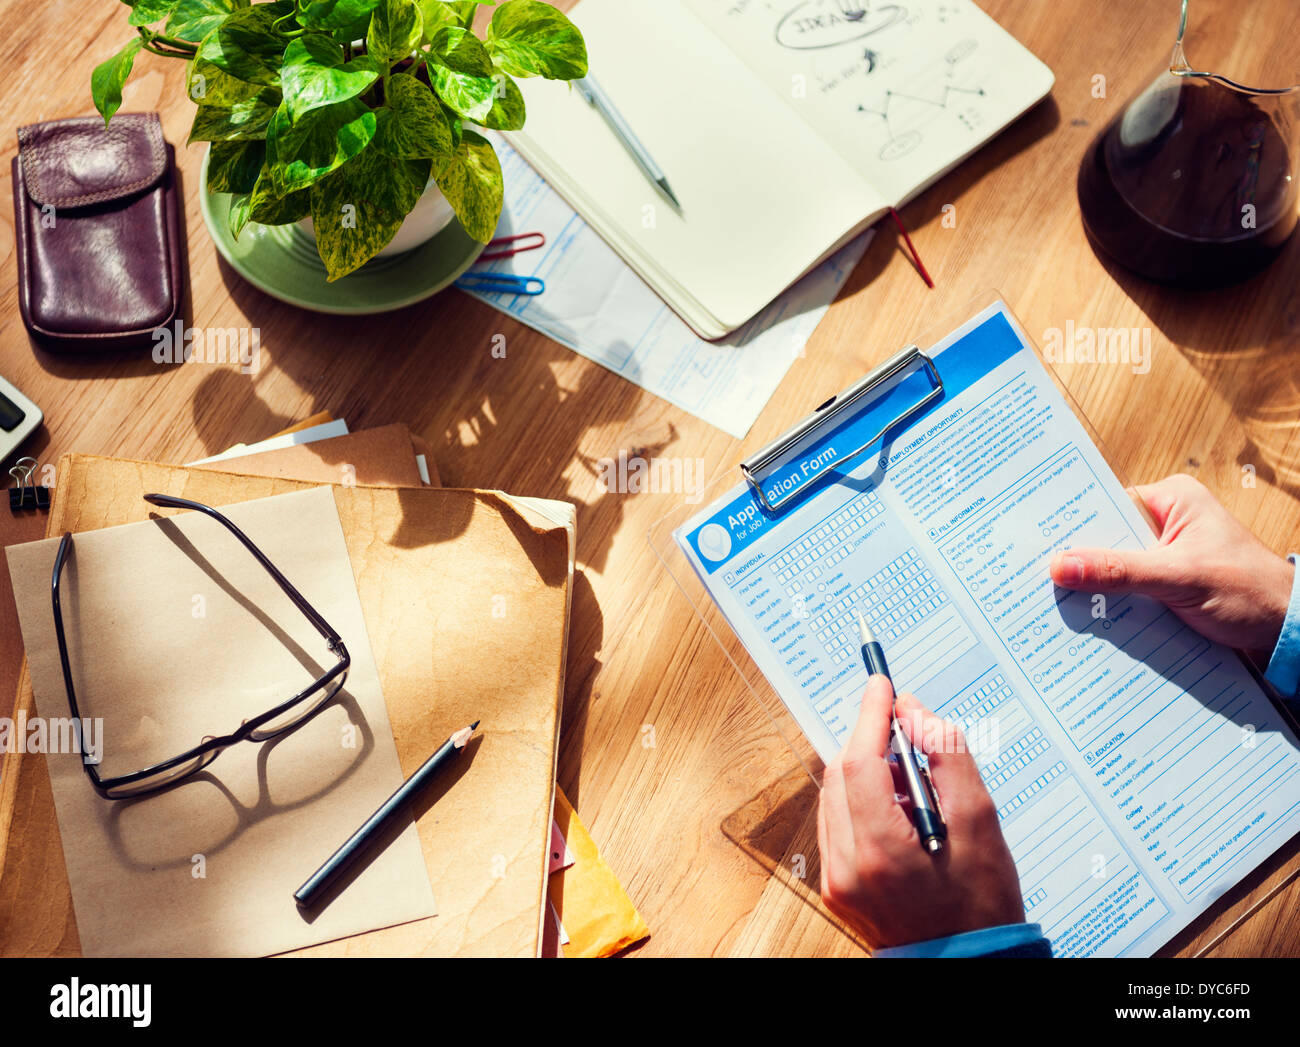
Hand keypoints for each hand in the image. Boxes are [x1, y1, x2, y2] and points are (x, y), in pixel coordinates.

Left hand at [818, 676, 1024, 948]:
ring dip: (866, 772)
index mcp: (879, 853)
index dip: (870, 717)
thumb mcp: (980, 823)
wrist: (970, 963)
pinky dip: (861, 801)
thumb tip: (914, 712)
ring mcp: (836, 880)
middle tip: (905, 729)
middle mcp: (846, 867)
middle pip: (841, 776)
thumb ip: (946, 757)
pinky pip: (837, 823)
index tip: (883, 686)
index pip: (859, 763)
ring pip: (835, 797)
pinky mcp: (837, 886)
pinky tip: (896, 807)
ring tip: (911, 779)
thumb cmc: (982, 904)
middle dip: (869, 742)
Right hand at [1049, 474, 1294, 656]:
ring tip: (1054, 602)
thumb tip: (1060, 566)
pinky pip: (1126, 591)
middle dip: (1079, 561)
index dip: (1071, 525)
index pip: (1105, 505)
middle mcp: (1167, 522)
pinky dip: (1111, 605)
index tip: (1034, 543)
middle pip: (1106, 538)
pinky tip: (1088, 619)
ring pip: (1114, 568)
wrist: (1289, 634)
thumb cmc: (1251, 593)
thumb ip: (1120, 571)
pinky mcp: (1166, 586)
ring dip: (1095, 588)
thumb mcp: (1180, 578)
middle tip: (1037, 578)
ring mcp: (1166, 556)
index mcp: (1172, 500)